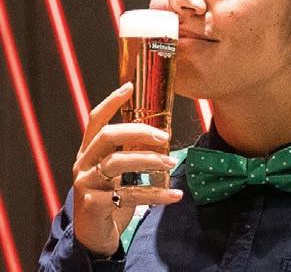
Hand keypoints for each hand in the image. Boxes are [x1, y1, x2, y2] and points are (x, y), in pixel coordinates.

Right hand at [72, 83, 182, 256]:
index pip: (95, 119)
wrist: (93, 236)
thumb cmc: (109, 196)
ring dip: (149, 160)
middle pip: (108, 136)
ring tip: (172, 162)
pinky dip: (156, 194)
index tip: (130, 86)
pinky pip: (129, 195)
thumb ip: (128, 151)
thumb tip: (161, 133)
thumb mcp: (116, 171)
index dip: (112, 101)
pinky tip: (176, 194)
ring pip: (118, 163)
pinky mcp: (93, 205)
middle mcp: (83, 163)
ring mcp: (86, 184)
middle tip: (164, 134)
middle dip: (138, 131)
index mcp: (89, 151)